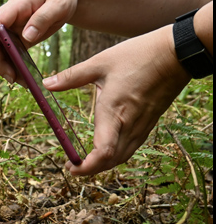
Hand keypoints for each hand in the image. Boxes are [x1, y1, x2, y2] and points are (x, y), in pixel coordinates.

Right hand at [0, 0, 79, 83]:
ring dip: (7, 67)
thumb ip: (43, 18)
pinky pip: (13, 54)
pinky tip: (23, 78)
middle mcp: (11, 18)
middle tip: (10, 77)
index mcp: (17, 5)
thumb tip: (27, 36)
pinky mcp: (19, 38)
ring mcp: (14, 28)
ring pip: (2, 50)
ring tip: (19, 81)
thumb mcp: (59, 4)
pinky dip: (15, 66)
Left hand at [42, 25, 190, 175]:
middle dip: (90, 170)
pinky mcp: (149, 124)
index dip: (86, 167)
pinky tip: (106, 149)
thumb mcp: (100, 62)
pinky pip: (131, 148)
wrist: (177, 53)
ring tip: (86, 162)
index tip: (71, 167)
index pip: (102, 153)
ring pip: (122, 157)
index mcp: (114, 111)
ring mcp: (142, 126)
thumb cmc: (138, 55)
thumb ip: (71, 76)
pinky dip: (116, 155)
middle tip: (72, 167)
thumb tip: (46, 83)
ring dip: (103, 165)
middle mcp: (129, 124)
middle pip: (110, 162)